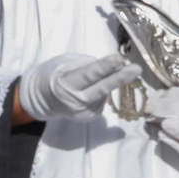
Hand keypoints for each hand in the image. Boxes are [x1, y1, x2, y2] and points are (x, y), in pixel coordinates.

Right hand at [17, 53, 139, 121]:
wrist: (41, 99)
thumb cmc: (55, 74)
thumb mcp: (66, 63)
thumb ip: (88, 65)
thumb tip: (114, 68)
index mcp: (66, 83)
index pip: (89, 74)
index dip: (105, 67)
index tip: (119, 59)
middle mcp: (75, 101)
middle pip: (101, 89)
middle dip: (120, 78)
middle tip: (137, 69)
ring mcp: (83, 112)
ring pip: (104, 93)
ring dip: (108, 81)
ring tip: (94, 77)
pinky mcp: (89, 118)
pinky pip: (102, 99)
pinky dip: (102, 91)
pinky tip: (91, 89)